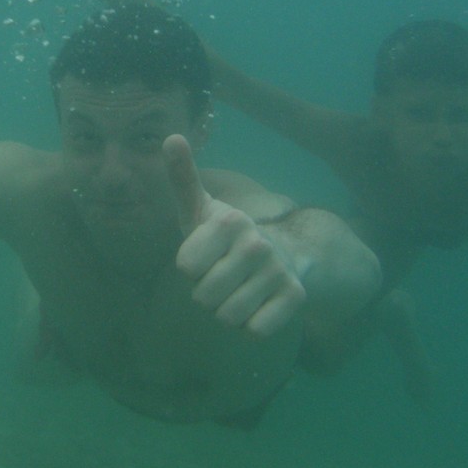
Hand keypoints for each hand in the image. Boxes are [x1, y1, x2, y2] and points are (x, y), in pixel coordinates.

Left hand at [165, 134, 305, 337]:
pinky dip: (250, 326)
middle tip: (222, 276)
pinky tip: (257, 305)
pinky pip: (255, 331)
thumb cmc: (225, 236)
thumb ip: (182, 176)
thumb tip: (171, 136)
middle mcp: (257, 242)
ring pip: (227, 317)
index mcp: (229, 220)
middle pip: (204, 297)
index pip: (185, 267)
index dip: (191, 268)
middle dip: (206, 294)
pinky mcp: (295, 296)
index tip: (206, 255)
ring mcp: (278, 269)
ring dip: (226, 312)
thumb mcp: (201, 207)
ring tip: (237, 290)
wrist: (282, 252)